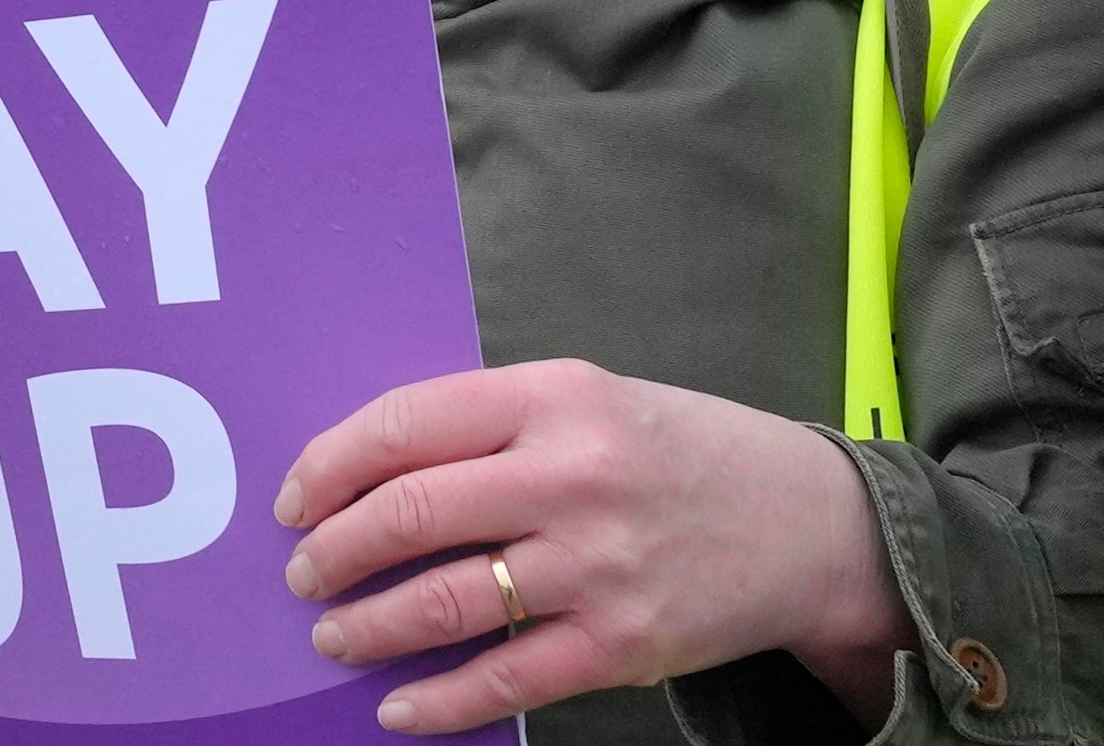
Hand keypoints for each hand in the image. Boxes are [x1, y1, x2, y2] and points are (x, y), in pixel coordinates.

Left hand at [273, 361, 902, 733]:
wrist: (809, 521)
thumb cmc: (682, 452)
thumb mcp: (592, 401)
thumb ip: (496, 424)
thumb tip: (373, 473)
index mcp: (556, 395)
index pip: (408, 422)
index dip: (331, 464)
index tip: (294, 498)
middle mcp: (571, 474)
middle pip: (411, 512)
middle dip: (333, 551)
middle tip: (301, 572)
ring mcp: (596, 564)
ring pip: (442, 602)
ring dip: (367, 626)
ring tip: (332, 634)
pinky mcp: (620, 644)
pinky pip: (503, 679)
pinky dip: (435, 702)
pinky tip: (397, 708)